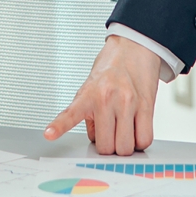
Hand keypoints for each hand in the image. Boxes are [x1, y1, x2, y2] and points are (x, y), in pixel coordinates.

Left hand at [43, 34, 162, 154]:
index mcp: (89, 94)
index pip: (71, 114)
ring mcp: (128, 104)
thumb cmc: (111, 69)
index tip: (48, 134)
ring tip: (123, 129)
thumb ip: (88, 115)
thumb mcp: (90, 88)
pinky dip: (140, 142)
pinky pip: (145, 140)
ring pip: (126, 148)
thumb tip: (96, 140)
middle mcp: (108, 99)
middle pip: (106, 148)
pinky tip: (136, 130)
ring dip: (124, 145)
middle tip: (109, 132)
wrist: (134, 48)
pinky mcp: (147, 107)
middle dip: (108, 146)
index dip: (59, 126)